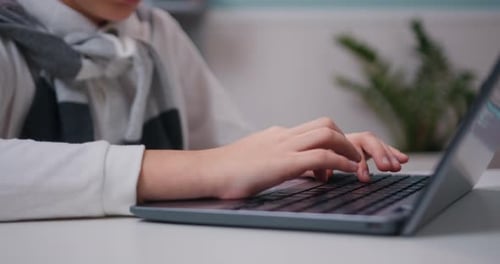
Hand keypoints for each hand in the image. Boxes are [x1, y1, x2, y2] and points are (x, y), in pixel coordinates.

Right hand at [137, 117, 407, 201]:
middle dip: (359, 141)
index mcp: (283, 135)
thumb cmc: (230, 172)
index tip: (365, 158)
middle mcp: (286, 135)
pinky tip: (351, 172)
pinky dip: (339, 162)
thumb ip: (290, 163)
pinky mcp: (279, 161)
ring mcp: (282, 145)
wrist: (205, 172)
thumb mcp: (265, 163)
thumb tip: (314, 172)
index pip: (323, 129)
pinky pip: (318, 155)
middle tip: (379, 161)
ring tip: (364, 169)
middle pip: (331, 125)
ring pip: (328, 132)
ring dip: (352, 149)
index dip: (349, 141)